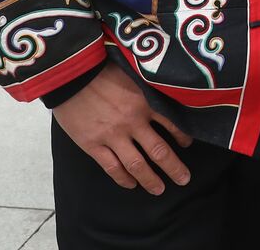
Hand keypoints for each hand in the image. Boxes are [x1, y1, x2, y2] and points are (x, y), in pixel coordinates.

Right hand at [52, 64, 193, 194]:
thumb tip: (164, 93)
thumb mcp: (133, 73)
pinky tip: (131, 184)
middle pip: (159, 151)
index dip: (182, 136)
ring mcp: (112, 136)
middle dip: (174, 168)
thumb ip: (148, 88)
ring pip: (136, 164)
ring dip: (150, 179)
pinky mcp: (92, 144)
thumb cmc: (102, 68)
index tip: (188, 144)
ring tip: (159, 189)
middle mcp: (132, 122)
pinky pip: (111, 167)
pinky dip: (123, 178)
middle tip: (184, 179)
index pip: (172, 124)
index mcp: (145, 102)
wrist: (71, 74)